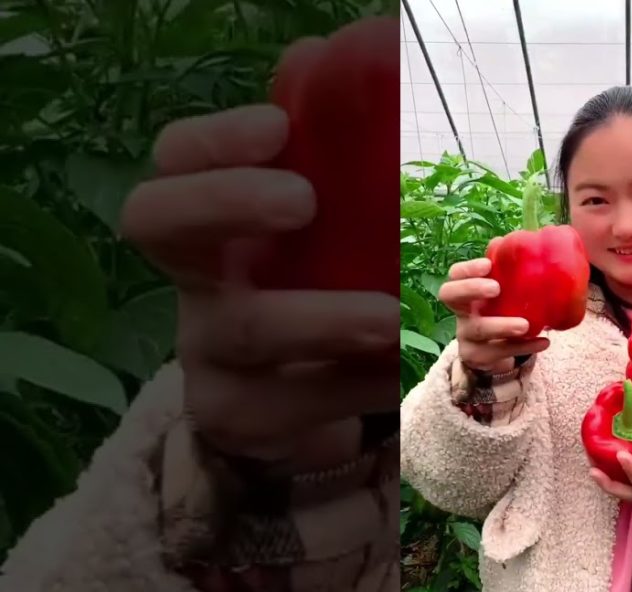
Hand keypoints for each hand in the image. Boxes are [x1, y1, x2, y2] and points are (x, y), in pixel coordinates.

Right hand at [121, 41, 398, 469]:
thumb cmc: (321, 290)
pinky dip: (355, 386)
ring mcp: (207, 352)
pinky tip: (394, 372)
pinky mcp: (243, 417)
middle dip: (224, 200)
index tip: (280, 127)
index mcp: (212, 222)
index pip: (175, 162)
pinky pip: (293, 407)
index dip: (212, 141)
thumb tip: (379, 52)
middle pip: (156, 223)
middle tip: (301, 200)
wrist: (303, 397)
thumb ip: (339, 158)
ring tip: (388, 316)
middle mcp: (195, 277)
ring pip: (242, 330)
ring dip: (323, 318)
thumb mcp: (331, 229)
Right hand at [437, 257, 549, 372]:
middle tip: (496, 288)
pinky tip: (543, 341)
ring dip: (502, 325)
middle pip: (449, 295)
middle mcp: (460, 311)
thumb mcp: (503, 295)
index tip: (488, 265)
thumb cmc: (500, 314)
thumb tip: (525, 240)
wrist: (492, 354)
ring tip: (526, 325)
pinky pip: (499, 353)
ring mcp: (466, 336)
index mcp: (465, 293)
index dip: (466, 269)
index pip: (454, 275)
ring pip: (478, 329)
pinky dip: (524, 347)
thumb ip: (510, 273)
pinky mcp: (477, 357)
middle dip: (471, 288)